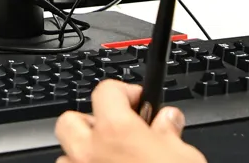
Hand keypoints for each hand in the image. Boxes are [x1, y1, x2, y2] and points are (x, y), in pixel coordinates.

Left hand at [54, 80, 205, 162]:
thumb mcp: (184, 157)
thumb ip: (169, 134)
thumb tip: (168, 121)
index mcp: (117, 132)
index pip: (105, 91)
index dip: (122, 91)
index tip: (136, 100)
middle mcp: (90, 152)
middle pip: (69, 121)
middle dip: (90, 121)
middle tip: (115, 130)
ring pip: (65, 156)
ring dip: (82, 155)